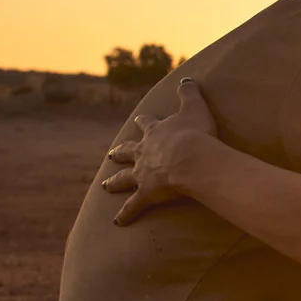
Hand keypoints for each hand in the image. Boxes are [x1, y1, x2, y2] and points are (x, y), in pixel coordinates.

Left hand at [103, 77, 219, 224]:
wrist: (192, 157)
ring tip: (105, 186)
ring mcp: (142, 173)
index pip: (147, 125)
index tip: (139, 120)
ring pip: (123, 178)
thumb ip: (189, 93)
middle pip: (127, 152)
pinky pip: (133, 206)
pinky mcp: (146, 193)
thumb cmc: (196, 133)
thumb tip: (187, 79)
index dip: (144, 123)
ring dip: (114, 182)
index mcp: (156, 133)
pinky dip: (126, 214)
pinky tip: (118, 222)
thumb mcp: (195, 107)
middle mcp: (144, 152)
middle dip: (120, 153)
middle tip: (111, 154)